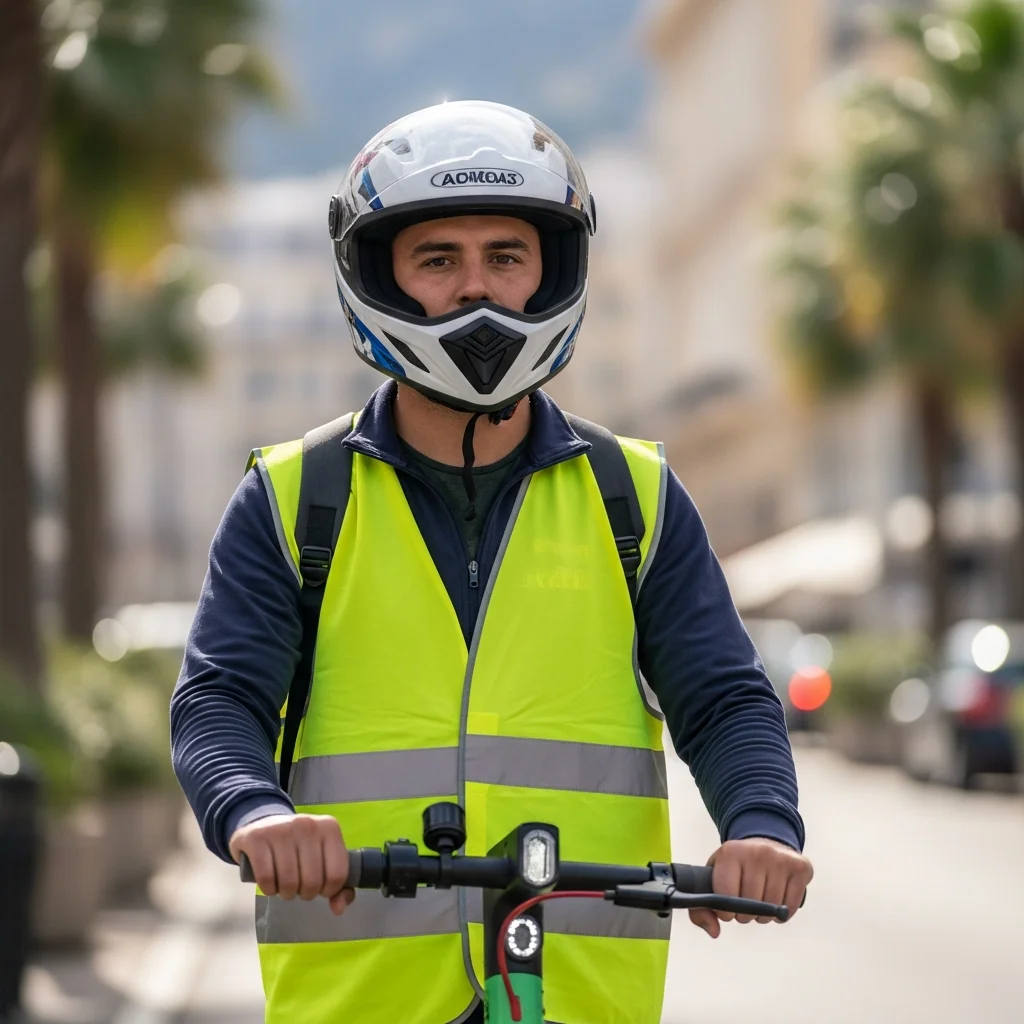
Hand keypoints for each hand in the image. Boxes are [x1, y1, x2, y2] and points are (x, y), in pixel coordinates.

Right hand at [229, 813, 354, 915]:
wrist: (264, 824)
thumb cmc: (298, 846)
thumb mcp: (322, 857)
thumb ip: (338, 885)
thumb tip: (338, 908)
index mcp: (329, 828)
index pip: (337, 874)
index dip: (329, 890)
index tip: (320, 888)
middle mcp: (307, 825)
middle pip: (312, 881)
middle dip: (306, 893)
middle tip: (300, 887)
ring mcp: (281, 829)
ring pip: (289, 882)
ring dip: (286, 893)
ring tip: (285, 885)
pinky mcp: (257, 838)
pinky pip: (266, 878)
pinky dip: (269, 889)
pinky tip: (270, 883)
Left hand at [688, 838, 811, 938]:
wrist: (766, 841)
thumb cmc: (737, 865)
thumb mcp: (715, 875)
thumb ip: (703, 906)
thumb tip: (714, 931)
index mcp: (731, 852)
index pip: (726, 896)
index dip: (725, 912)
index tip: (727, 910)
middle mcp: (757, 852)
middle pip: (750, 906)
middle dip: (745, 914)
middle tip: (745, 905)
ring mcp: (780, 859)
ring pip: (771, 909)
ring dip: (764, 915)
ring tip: (760, 902)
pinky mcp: (800, 868)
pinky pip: (790, 907)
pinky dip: (782, 914)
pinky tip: (776, 901)